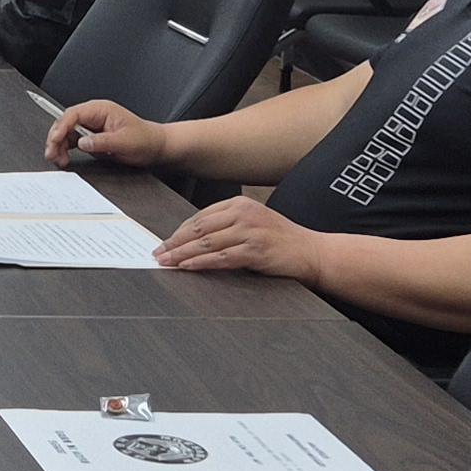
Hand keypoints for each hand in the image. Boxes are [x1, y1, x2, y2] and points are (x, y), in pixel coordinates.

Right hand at [44, 97, 167, 168]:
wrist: (155, 147)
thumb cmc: (145, 140)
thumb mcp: (125, 142)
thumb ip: (102, 141)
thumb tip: (82, 143)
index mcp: (101, 109)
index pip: (73, 114)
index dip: (61, 126)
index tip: (55, 139)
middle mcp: (93, 116)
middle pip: (65, 123)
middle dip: (55, 138)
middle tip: (51, 153)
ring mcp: (91, 127)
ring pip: (66, 133)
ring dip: (58, 146)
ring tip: (57, 159)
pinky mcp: (90, 138)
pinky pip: (71, 142)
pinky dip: (65, 150)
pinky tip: (63, 158)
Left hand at [152, 193, 324, 281]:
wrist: (312, 252)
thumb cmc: (282, 240)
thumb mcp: (253, 222)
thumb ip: (227, 225)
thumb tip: (193, 239)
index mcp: (239, 204)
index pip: (200, 217)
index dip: (178, 231)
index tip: (165, 242)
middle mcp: (243, 214)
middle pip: (198, 228)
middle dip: (174, 242)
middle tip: (158, 253)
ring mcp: (250, 231)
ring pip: (206, 243)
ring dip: (182, 254)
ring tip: (167, 262)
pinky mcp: (255, 250)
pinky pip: (221, 258)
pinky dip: (201, 263)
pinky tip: (188, 267)